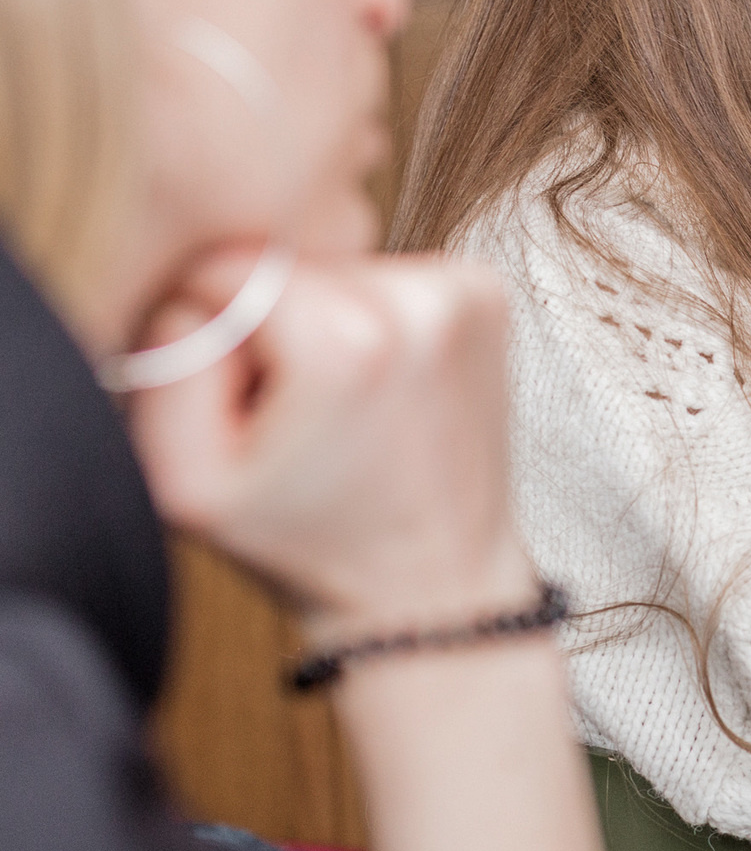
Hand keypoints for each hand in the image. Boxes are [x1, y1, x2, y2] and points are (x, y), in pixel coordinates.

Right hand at [125, 250, 531, 641]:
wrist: (431, 583)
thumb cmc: (311, 544)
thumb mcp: (187, 483)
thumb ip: (164, 368)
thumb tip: (192, 297)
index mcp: (348, 339)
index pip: (226, 269)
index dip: (214, 336)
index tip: (248, 404)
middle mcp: (420, 300)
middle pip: (287, 266)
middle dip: (272, 332)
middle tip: (297, 416)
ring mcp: (465, 291)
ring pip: (336, 270)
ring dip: (323, 328)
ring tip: (344, 410)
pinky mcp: (486, 294)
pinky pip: (387, 277)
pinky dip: (371, 323)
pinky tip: (381, 391)